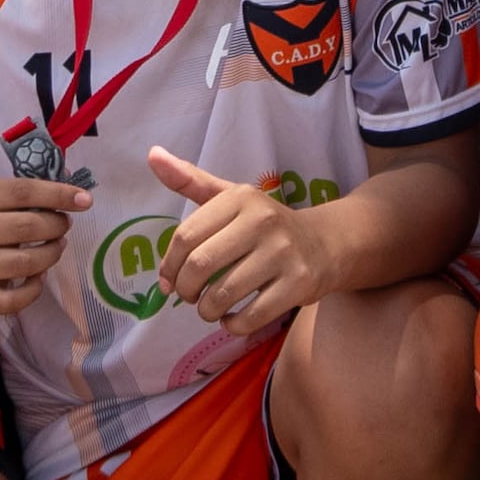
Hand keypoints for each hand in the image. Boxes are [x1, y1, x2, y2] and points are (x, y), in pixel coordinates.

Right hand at [0, 174, 85, 316]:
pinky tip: (38, 277)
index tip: (84, 199)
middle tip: (64, 225)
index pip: (20, 192)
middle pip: (26, 228)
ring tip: (56, 247)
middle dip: (56, 225)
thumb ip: (12, 191)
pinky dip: (34, 289)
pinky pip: (11, 300)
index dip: (58, 195)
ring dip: (51, 255)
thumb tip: (67, 189)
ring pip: (23, 264)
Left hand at [144, 145, 333, 331]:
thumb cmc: (266, 224)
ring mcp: (283, 253)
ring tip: (210, 308)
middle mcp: (262, 221)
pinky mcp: (299, 284)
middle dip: (185, 290)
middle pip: (200, 266)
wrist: (327, 243)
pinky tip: (233, 318)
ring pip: (222, 295)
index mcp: (240, 198)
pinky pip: (250, 316)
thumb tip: (152, 154)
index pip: (185, 236)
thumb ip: (191, 180)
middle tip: (189, 296)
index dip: (169, 265)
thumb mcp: (232, 197)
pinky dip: (233, 325)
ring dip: (206, 310)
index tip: (168, 281)